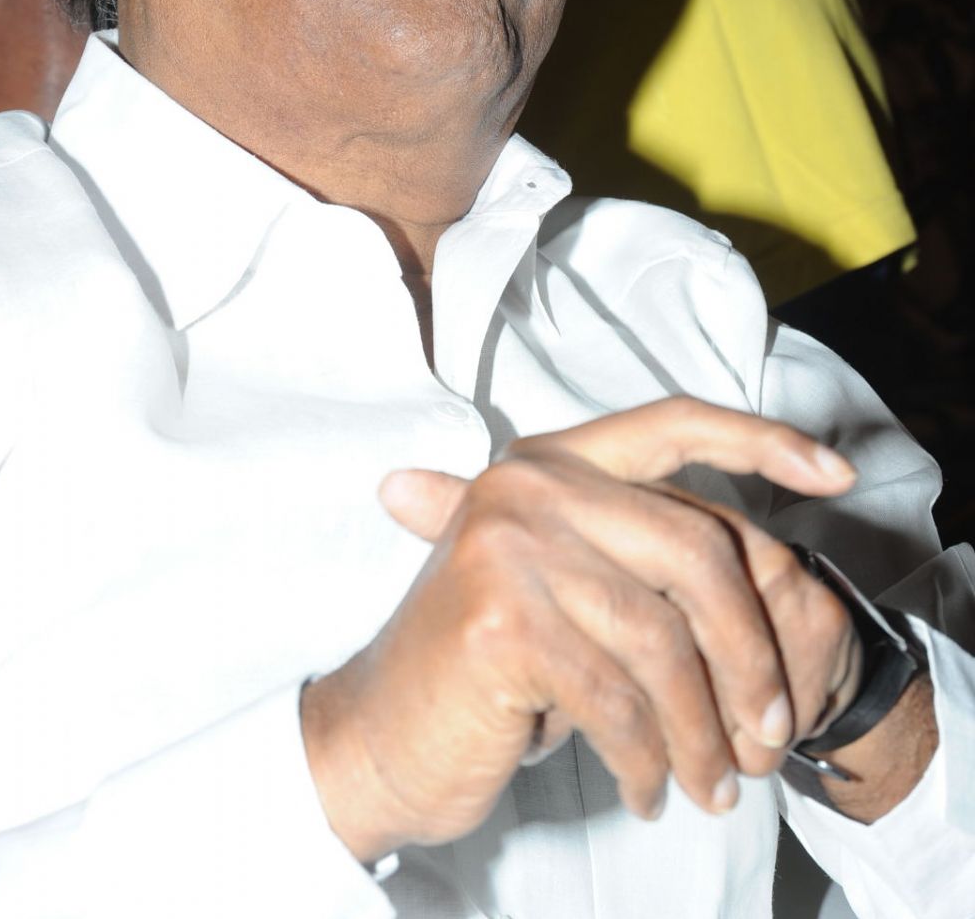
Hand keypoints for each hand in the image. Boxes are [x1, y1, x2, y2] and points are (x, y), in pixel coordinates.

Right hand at [300, 397, 858, 862]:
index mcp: (548, 460)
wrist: (376, 733)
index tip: (837, 474)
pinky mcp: (501, 623)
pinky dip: (648, 759)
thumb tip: (778, 570)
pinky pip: (619, 700)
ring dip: (702, 730)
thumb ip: (640, 557)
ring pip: (663, 640)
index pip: (673, 424)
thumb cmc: (485, 667)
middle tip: (772, 732)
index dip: (762, 440)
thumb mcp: (563, 589)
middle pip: (695, 549)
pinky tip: (648, 789)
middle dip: (750, 651)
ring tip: (713, 783)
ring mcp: (508, 547)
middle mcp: (526, 485)